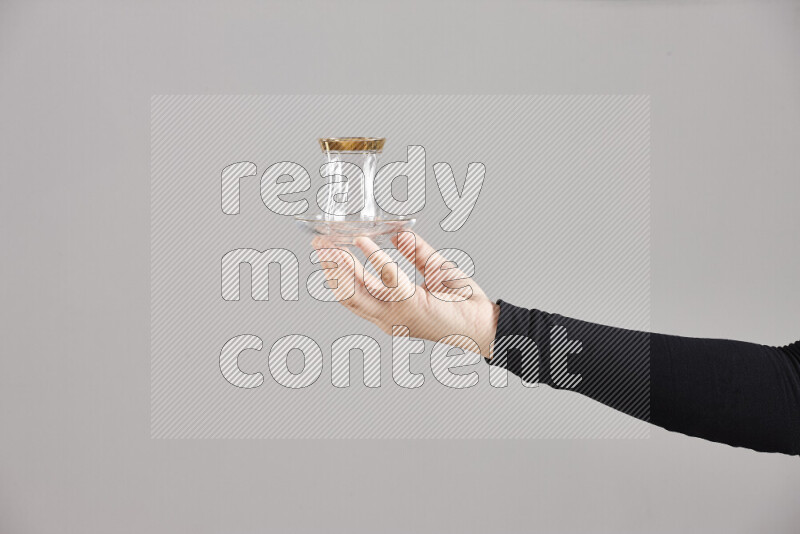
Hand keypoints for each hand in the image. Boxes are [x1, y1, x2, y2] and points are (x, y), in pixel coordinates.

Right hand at [311, 232, 499, 358]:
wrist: (485, 323)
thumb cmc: (464, 305)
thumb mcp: (436, 270)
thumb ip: (416, 253)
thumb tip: (400, 234)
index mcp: (390, 313)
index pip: (353, 295)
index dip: (336, 273)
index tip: (326, 251)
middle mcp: (388, 318)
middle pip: (348, 295)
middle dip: (330, 269)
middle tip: (319, 245)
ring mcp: (397, 315)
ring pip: (358, 291)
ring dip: (342, 265)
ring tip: (330, 245)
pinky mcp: (411, 307)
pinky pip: (388, 279)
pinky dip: (374, 259)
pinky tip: (364, 242)